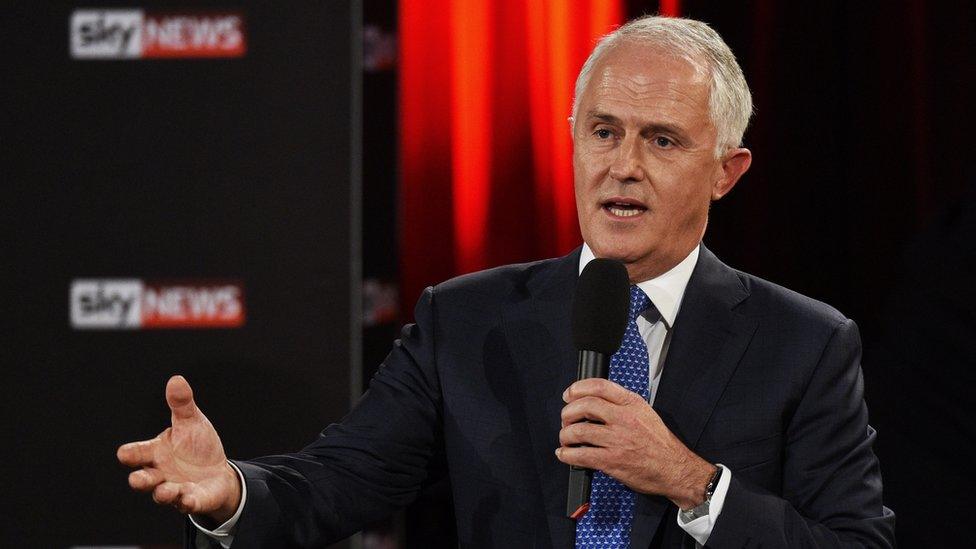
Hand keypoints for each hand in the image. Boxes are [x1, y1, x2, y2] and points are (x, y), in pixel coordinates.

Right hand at [117, 375, 241, 523]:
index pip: (138, 453)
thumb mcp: (192, 422)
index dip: (130, 453)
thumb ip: (182, 405)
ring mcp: (175, 488)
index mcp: (156, 452)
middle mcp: (160, 473)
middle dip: (140, 480)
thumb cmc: (197, 446)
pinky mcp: (192, 500)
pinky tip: (189, 498)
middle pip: (144, 478)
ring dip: (164, 493)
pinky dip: (187, 502)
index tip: (124, 453)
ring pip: (163, 494)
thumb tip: (176, 379)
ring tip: (167, 490)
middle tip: (137, 479)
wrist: (218, 472)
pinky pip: (187, 504)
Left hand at [555, 378, 714, 508]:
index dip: (578, 388)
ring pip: (578, 431)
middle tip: (566, 419)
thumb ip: (622, 404)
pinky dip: (567, 454)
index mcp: (632, 404)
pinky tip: (565, 454)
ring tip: (566, 438)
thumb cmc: (660, 443)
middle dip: (568, 412)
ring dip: (565, 435)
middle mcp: (624, 419)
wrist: (675, 469)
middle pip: (584, 406)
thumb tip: (595, 400)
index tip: (569, 394)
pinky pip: (581, 455)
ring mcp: (617, 440)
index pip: (599, 386)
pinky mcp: (612, 461)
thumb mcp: (645, 412)